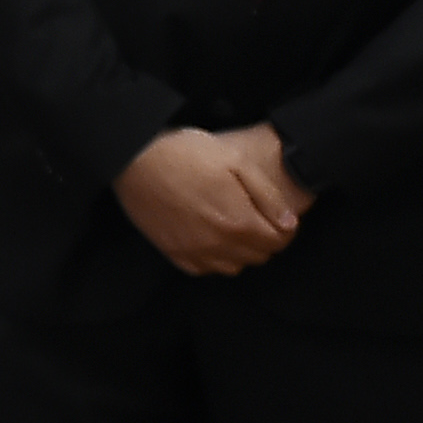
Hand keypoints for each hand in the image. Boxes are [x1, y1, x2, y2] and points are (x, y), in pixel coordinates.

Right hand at [111, 125, 306, 274]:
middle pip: (259, 256)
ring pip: (233, 267)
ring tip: (232, 226)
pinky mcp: (172, 252)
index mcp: (238, 222)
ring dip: (240, 251)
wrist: (134, 158)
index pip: (280, 241)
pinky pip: (204, 269)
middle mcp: (218, 245)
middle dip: (264, 239)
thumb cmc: (186, 154)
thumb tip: (288, 222)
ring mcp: (193, 252)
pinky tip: (208, 236)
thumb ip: (267, 195)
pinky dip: (213, 258)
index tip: (276, 215)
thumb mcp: (236, 161)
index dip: (284, 228)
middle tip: (255, 216)